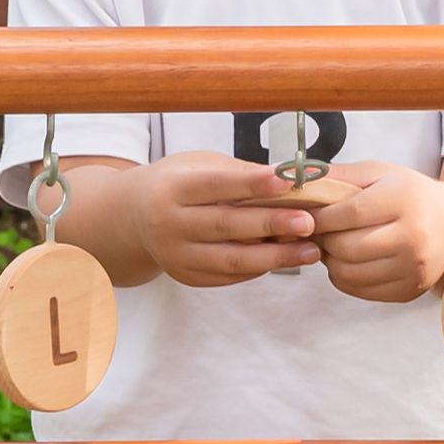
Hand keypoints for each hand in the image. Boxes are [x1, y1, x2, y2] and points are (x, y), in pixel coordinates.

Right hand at [55, 153, 325, 288]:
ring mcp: (176, 256)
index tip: (289, 180)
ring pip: (231, 260)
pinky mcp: (187, 277)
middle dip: (272, 224)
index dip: (253, 183)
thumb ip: (240, 174)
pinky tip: (284, 259)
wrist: (132, 219)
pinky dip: (260, 268)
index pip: (217, 185)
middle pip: (226, 226)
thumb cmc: (177, 184)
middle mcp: (168, 224)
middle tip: (309, 222)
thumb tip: (294, 179)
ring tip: (311, 251)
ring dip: (275, 257)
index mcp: (172, 189)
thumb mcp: (199, 166)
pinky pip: (229, 276)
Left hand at [299, 160, 443, 303]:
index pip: (349, 214)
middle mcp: (414, 237)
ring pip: (348, 273)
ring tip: (334, 243)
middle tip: (317, 231)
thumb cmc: (410, 194)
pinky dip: (344, 276)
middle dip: (323, 240)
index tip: (305, 215)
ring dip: (330, 260)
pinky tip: (350, 259)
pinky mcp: (409, 290)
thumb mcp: (379, 174)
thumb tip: (294, 179)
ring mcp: (414, 268)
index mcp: (405, 201)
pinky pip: (359, 290)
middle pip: (346, 247)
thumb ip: (338, 176)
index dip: (320, 217)